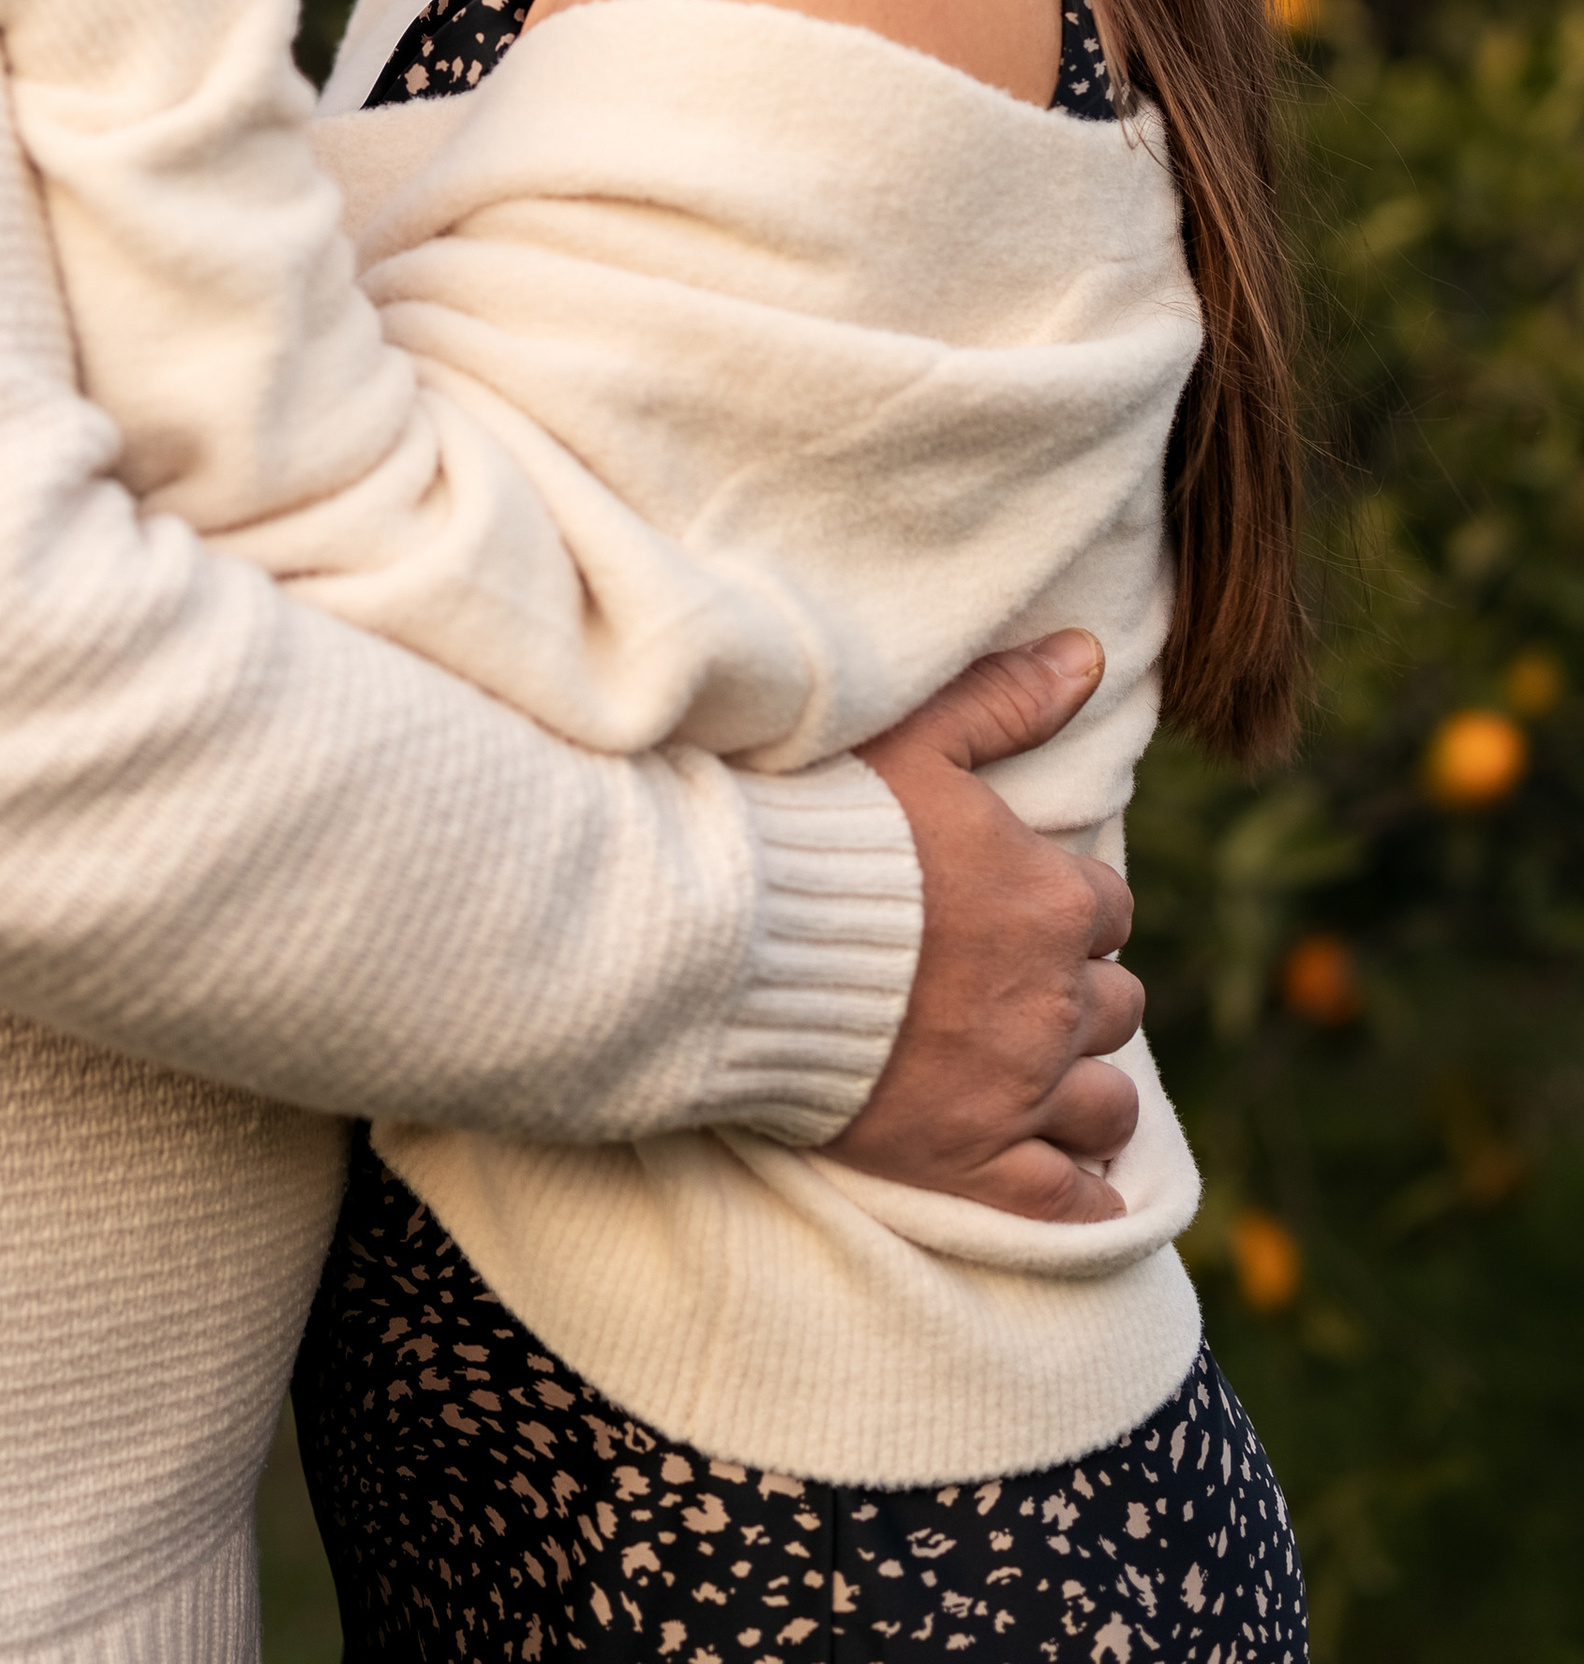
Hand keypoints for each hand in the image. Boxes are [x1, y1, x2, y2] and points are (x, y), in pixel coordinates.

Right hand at [825, 631, 1144, 1225]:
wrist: (737, 939)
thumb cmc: (823, 826)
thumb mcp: (918, 739)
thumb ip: (1009, 698)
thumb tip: (1090, 652)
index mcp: (1053, 899)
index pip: (1105, 911)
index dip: (1066, 909)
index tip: (1018, 909)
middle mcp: (1055, 999)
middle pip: (1115, 1006)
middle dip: (1076, 995)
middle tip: (1017, 989)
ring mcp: (1018, 1089)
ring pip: (1107, 1104)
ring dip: (1086, 1089)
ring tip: (1043, 1077)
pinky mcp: (973, 1162)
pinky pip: (1066, 1201)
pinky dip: (1084, 1196)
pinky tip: (1081, 1186)